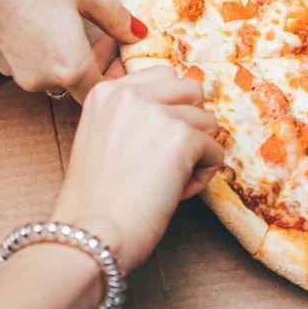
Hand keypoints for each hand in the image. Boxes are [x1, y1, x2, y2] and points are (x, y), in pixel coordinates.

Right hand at [0, 0, 142, 99]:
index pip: (105, 89)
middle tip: (106, 33)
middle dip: (97, 62)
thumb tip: (135, 31)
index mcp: (70, 67)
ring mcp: (18, 73)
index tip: (122, 52)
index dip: (118, 74)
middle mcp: (42, 80)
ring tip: (75, 23)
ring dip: (71, 56)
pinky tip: (46, 21)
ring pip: (55, 75)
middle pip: (80, 84)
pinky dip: (46, 51)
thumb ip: (114, 17)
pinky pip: (33, 64)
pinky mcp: (1, 62)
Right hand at [49, 67, 221, 271]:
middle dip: (191, 123)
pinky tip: (176, 193)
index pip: (162, 75)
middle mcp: (130, 94)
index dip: (170, 108)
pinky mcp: (181, 138)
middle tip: (170, 159)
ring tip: (171, 182)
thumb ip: (130, 117)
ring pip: (207, 121)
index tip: (158, 141)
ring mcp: (157, 112)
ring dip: (198, 153)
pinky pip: (215, 150)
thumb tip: (180, 112)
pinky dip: (203, 175)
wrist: (91, 233)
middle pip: (191, 89)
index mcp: (106, 91)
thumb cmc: (94, 200)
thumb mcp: (100, 139)